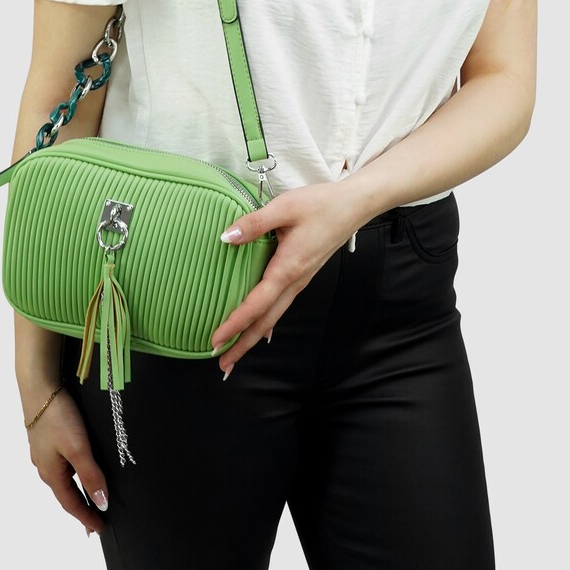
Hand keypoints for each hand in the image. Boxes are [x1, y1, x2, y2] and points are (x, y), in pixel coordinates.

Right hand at [24, 386, 108, 535]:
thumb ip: (90, 475)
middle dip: (81, 507)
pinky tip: (79, 466)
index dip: (86, 517)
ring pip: (63, 477)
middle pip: (66, 493)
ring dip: (76, 489)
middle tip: (95, 519)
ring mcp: (43, 452)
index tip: (98, 530)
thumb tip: (101, 503)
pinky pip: (62, 463)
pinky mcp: (46, 437)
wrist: (39, 386)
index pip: (71, 504)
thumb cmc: (58, 417)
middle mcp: (45, 466)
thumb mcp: (78, 448)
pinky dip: (73, 472)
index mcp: (51, 474)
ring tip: (90, 496)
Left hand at [209, 181, 366, 374]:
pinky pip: (282, 305)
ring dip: (253, 335)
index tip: (215, 340)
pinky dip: (267, 321)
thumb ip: (254, 223)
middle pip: (265, 322)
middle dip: (243, 344)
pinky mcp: (303, 274)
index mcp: (288, 268)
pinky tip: (263, 328)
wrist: (354, 206)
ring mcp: (300, 280)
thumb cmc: (322, 204)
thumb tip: (226, 237)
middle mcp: (295, 281)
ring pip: (274, 316)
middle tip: (223, 364)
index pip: (256, 305)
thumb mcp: (284, 207)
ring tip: (235, 350)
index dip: (234, 324)